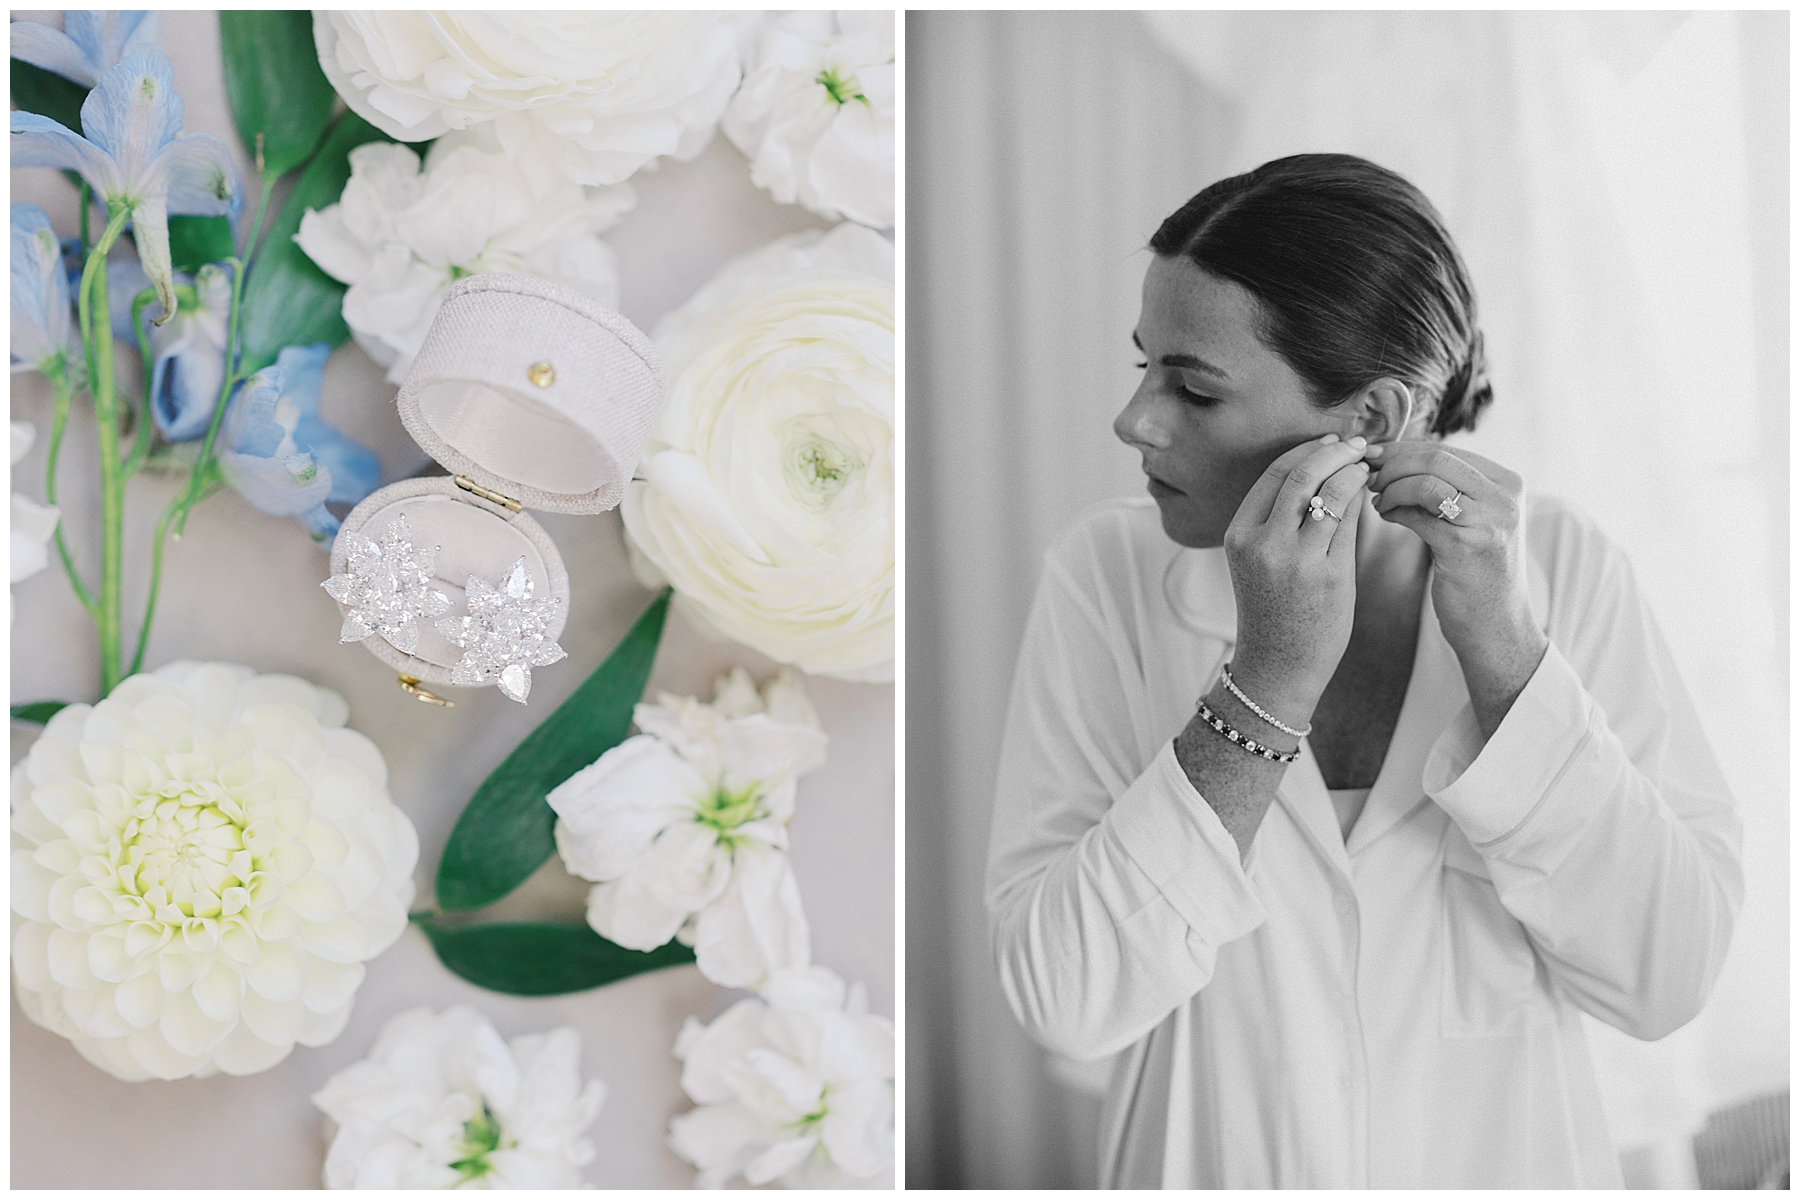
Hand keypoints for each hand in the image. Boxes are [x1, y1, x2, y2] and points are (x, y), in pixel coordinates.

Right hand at [1222, 433, 1370, 725]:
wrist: (1277, 668)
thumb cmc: (1272, 611)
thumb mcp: (1260, 560)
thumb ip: (1282, 519)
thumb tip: (1326, 472)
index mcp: (1239, 534)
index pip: (1274, 474)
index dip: (1306, 450)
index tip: (1330, 442)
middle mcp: (1263, 543)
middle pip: (1301, 475)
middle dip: (1333, 452)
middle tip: (1356, 444)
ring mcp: (1295, 560)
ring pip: (1329, 494)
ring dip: (1353, 473)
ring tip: (1367, 468)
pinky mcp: (1328, 577)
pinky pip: (1348, 525)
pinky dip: (1361, 503)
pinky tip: (1370, 497)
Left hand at [1365, 440, 1548, 734]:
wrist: (1497, 628)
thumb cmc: (1476, 573)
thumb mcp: (1473, 520)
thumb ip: (1447, 487)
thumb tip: (1393, 456)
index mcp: (1506, 482)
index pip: (1445, 448)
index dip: (1401, 449)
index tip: (1370, 455)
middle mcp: (1504, 496)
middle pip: (1434, 458)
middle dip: (1390, 464)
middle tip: (1364, 475)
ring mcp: (1489, 520)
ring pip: (1424, 481)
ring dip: (1389, 488)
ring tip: (1375, 500)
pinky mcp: (1467, 546)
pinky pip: (1417, 515)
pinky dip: (1394, 511)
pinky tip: (1385, 516)